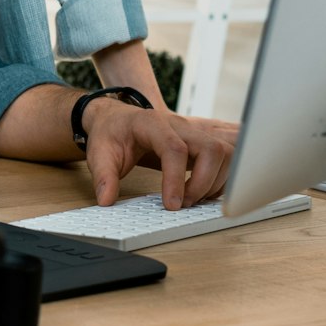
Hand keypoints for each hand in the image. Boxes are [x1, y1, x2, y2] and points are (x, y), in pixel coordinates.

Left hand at [81, 99, 238, 209]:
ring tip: (192, 199)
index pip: (175, 148)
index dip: (176, 179)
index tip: (172, 205)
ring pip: (225, 154)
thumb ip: (103, 177)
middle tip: (183, 204)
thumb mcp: (99, 153)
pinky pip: (226, 160)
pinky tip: (202, 193)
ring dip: (215, 182)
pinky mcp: (201, 144)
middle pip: (211, 149)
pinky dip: (220, 181)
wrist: (118, 120)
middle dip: (203, 183)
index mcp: (152, 123)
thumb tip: (106, 200)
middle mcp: (179, 125)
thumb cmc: (111, 134)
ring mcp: (193, 133)